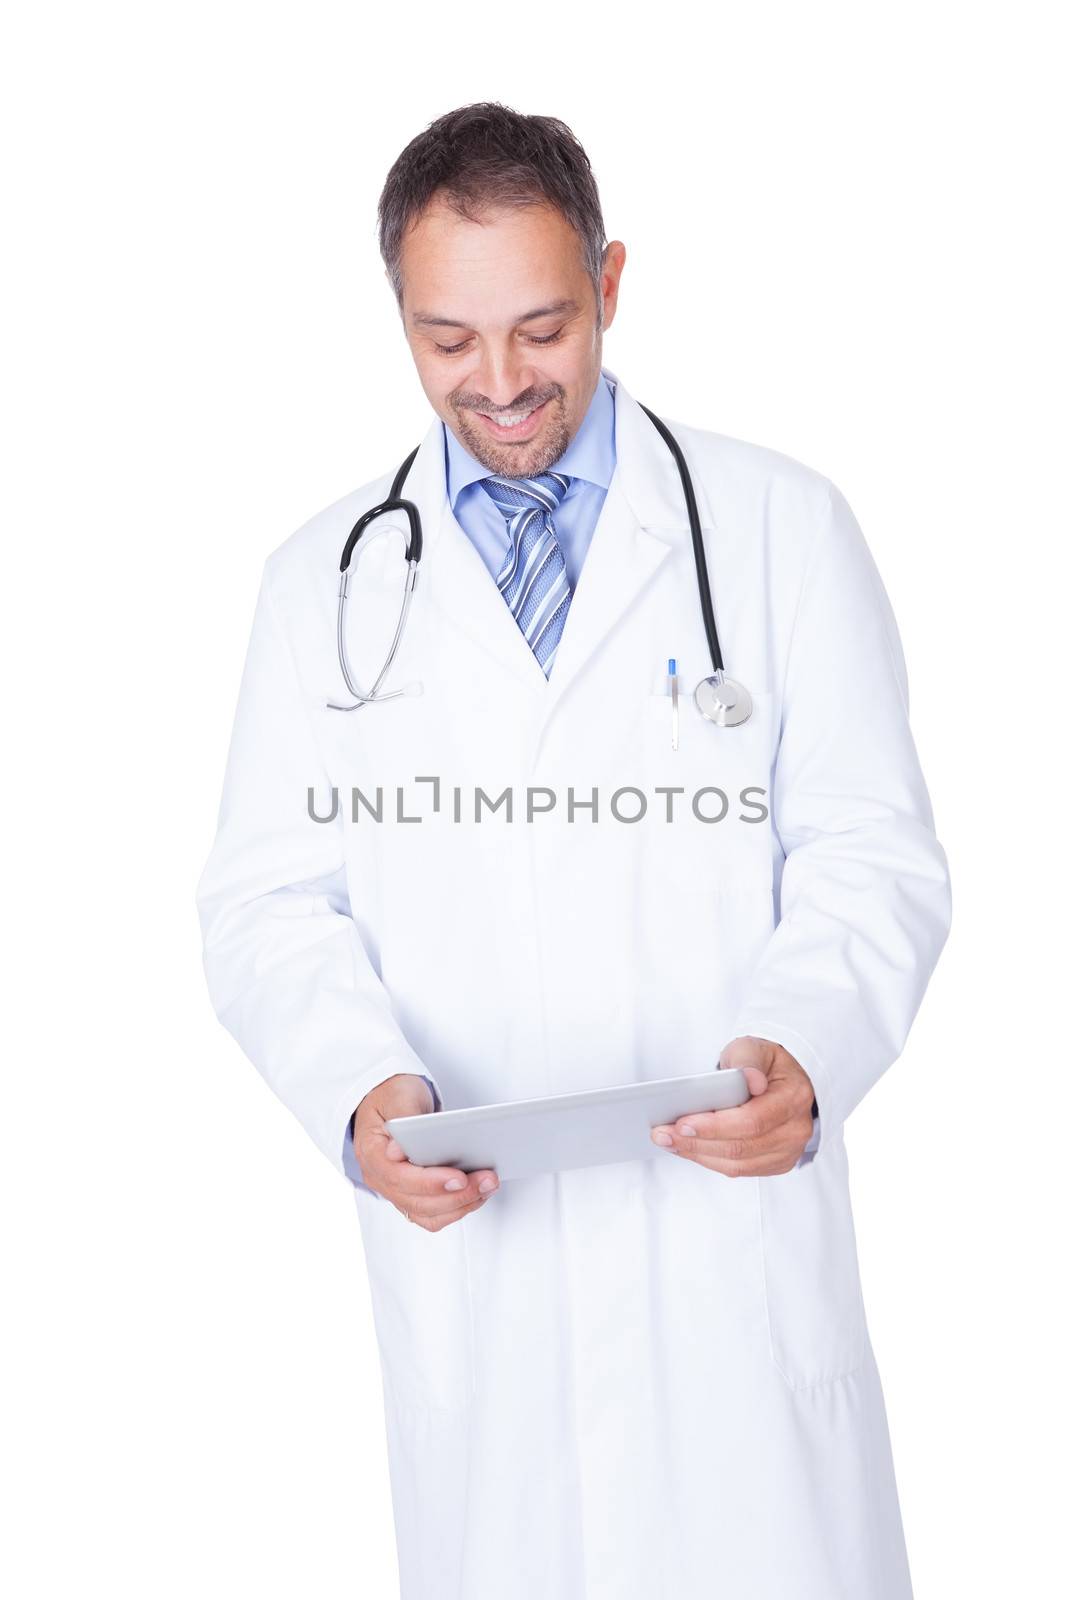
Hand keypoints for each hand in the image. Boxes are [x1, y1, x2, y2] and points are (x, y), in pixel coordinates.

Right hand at [353, 1073, 498, 1228]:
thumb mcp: (398, 1097)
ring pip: (429, 1214)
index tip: (459, 1177)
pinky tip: (479, 1193)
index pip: (399, 1177)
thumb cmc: (392, 1097)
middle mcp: (381, 1179)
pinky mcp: (413, 1196)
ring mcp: (396, 1191)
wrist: (389, 1100)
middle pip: (418, 1201)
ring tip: (489, 1186)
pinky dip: (458, 1207)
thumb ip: (403, 1119)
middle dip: (457, 1195)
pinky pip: (435, 1214)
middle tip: (487, 1180)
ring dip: (462, 1204)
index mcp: (372, 1154)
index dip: (430, 1182)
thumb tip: (400, 1150)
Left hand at [649, 1036, 815, 1176]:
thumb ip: (748, 1059)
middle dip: (697, 1142)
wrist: (783, 1078)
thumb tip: (750, 1080)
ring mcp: (789, 1150)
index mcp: (793, 1097)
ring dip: (698, 1154)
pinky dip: (710, 1160)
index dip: (715, 1126)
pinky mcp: (777, 1162)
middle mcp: (796, 1129)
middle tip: (663, 1134)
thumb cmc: (764, 1063)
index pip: (751, 1121)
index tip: (682, 1123)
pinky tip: (688, 1147)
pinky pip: (740, 1170)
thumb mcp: (753, 1048)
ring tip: (669, 1141)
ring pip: (738, 1164)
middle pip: (741, 1147)